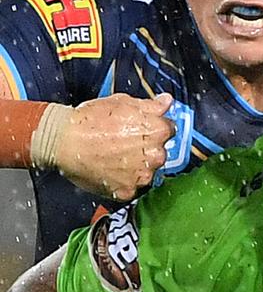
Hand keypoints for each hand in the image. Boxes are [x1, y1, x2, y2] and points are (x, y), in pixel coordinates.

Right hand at [57, 93, 174, 199]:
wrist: (64, 141)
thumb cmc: (90, 120)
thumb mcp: (123, 102)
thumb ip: (151, 105)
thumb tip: (166, 101)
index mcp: (158, 131)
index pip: (169, 130)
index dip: (154, 129)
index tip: (142, 130)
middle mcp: (156, 155)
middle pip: (160, 153)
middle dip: (147, 149)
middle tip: (124, 144)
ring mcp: (142, 176)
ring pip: (147, 172)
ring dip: (137, 167)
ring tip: (115, 158)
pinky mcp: (128, 191)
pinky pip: (132, 187)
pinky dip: (124, 181)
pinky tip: (111, 171)